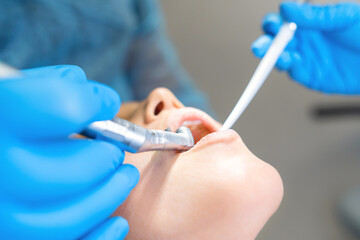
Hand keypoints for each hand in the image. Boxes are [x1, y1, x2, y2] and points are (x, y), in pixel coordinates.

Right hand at [0, 65, 138, 238]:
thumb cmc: (5, 117)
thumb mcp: (15, 88)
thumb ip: (52, 87)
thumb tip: (101, 104)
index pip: (61, 108)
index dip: (93, 103)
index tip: (106, 103)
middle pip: (64, 174)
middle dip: (104, 160)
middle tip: (116, 151)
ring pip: (62, 221)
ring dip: (108, 197)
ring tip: (125, 177)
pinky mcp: (10, 236)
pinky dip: (99, 237)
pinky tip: (117, 222)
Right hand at [252, 2, 359, 93]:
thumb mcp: (344, 17)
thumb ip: (314, 15)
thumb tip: (286, 8)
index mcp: (308, 22)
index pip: (282, 22)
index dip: (272, 24)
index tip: (272, 25)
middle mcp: (304, 40)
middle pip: (275, 42)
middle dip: (265, 45)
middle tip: (260, 48)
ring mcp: (306, 58)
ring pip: (281, 59)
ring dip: (276, 58)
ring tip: (281, 57)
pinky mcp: (311, 76)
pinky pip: (295, 73)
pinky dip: (291, 69)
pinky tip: (293, 64)